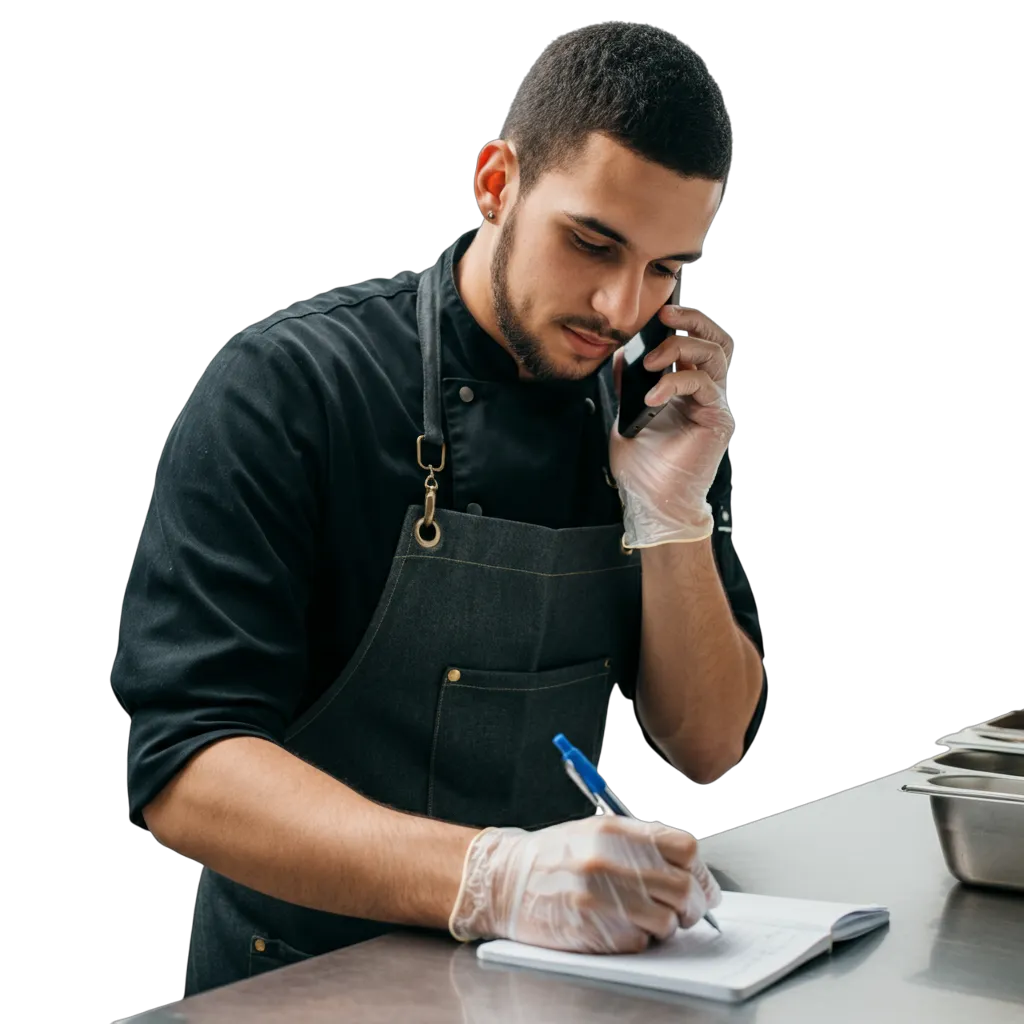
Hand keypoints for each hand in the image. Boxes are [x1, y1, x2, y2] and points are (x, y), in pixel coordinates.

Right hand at [448, 815, 720, 953]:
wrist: (505, 880)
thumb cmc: (552, 857)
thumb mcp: (596, 831)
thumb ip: (640, 844)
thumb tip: (687, 868)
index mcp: (616, 831)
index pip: (684, 849)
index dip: (702, 872)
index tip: (703, 885)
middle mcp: (611, 860)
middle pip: (683, 888)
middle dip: (693, 906)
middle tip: (688, 911)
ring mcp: (602, 896)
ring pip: (667, 922)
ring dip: (666, 926)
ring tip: (648, 919)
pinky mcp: (593, 929)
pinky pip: (639, 943)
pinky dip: (639, 940)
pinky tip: (621, 927)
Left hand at [609, 306, 734, 547]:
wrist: (651, 502)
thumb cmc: (642, 468)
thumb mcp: (627, 416)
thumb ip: (627, 385)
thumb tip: (621, 354)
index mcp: (685, 388)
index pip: (695, 343)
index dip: (683, 323)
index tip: (657, 314)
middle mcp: (704, 392)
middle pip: (716, 340)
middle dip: (692, 321)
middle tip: (665, 316)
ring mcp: (713, 404)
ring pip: (715, 355)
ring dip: (682, 347)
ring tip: (652, 361)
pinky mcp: (717, 419)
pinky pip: (702, 385)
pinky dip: (675, 383)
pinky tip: (652, 395)